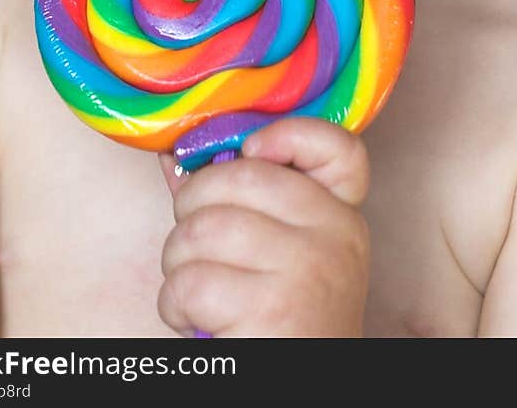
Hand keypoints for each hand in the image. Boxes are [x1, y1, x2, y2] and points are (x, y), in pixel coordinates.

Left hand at [157, 117, 370, 336]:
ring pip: (201, 229)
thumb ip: (242, 201)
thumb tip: (177, 156)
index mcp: (342, 215)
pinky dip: (174, 304)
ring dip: (177, 261)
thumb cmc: (281, 322)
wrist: (302, 393)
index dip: (287, 134)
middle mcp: (336, 235)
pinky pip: (189, 281)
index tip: (250, 151)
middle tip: (194, 239)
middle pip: (237, 176)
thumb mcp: (284, 255)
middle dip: (191, 207)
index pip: (339, 147)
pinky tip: (195, 320)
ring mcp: (307, 270)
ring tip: (194, 286)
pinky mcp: (270, 310)